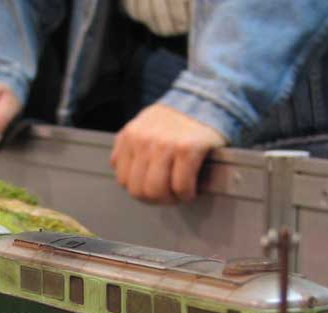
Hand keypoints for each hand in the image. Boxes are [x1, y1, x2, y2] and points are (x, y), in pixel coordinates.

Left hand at [111, 104, 225, 202]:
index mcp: (130, 136)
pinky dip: (186, 194)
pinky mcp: (187, 149)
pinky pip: (181, 186)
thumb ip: (129, 147)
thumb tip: (120, 171)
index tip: (153, 190)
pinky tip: (191, 189)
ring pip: (156, 191)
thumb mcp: (143, 126)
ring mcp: (164, 145)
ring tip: (178, 194)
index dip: (139, 191)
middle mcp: (143, 140)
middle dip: (154, 199)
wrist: (207, 98)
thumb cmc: (177, 118)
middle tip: (168, 196)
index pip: (123, 180)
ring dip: (170, 199)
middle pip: (138, 190)